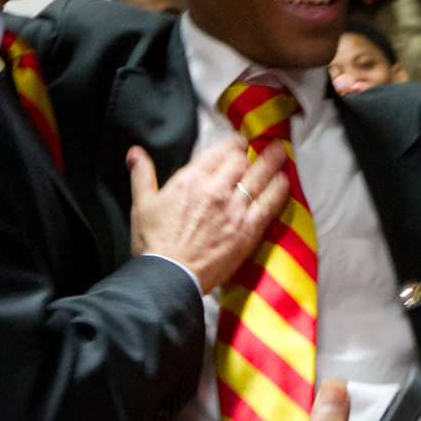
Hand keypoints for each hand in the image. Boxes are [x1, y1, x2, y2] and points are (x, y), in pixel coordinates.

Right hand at [127, 142, 290, 291]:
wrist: (169, 278)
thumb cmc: (153, 243)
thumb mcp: (142, 204)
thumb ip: (142, 174)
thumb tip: (134, 153)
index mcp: (191, 180)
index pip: (221, 152)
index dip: (234, 144)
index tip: (239, 143)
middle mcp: (216, 191)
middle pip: (243, 162)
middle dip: (253, 152)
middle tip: (263, 147)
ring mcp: (234, 211)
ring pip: (260, 178)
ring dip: (272, 163)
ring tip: (280, 154)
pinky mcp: (247, 232)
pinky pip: (269, 205)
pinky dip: (279, 190)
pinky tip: (285, 182)